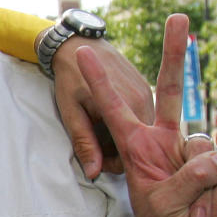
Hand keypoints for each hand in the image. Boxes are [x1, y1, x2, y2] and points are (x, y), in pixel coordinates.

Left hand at [52, 37, 152, 178]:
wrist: (76, 44)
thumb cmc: (69, 79)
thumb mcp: (71, 113)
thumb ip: (84, 143)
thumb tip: (93, 172)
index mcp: (128, 108)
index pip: (130, 155)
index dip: (112, 163)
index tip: (95, 159)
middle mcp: (144, 101)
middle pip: (140, 145)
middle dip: (119, 151)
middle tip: (95, 146)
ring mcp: (147, 94)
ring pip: (141, 132)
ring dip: (124, 137)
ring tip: (100, 132)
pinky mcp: (145, 89)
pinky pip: (141, 118)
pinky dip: (128, 124)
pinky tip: (109, 120)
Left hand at [76, 14, 216, 216]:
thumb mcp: (159, 210)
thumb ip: (183, 183)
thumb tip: (214, 160)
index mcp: (139, 148)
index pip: (118, 109)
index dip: (102, 83)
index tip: (85, 55)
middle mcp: (167, 143)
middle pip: (170, 91)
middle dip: (175, 54)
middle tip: (178, 16)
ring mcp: (195, 154)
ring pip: (206, 151)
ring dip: (201, 197)